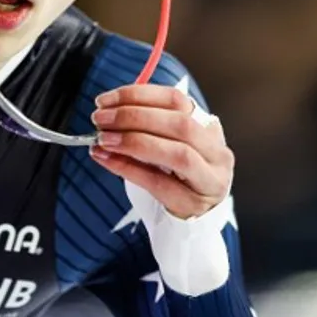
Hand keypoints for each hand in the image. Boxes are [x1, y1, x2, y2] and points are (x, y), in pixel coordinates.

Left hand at [89, 84, 232, 218]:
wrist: (192, 221)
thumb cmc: (174, 177)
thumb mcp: (163, 145)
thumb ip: (143, 127)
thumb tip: (106, 113)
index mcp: (207, 128)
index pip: (176, 100)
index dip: (138, 96)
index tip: (105, 100)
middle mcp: (215, 152)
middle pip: (180, 124)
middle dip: (134, 117)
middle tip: (100, 119)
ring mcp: (209, 179)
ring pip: (178, 154)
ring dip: (134, 142)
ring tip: (103, 140)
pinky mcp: (193, 204)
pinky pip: (159, 183)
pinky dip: (128, 168)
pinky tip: (106, 159)